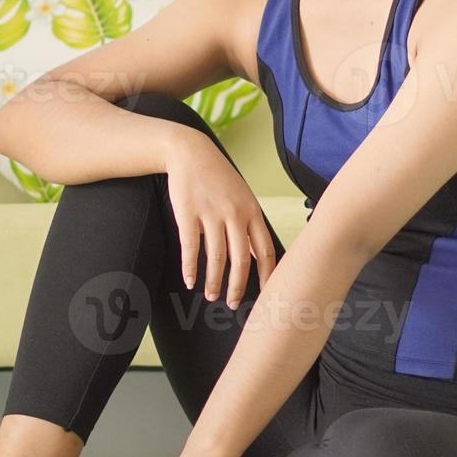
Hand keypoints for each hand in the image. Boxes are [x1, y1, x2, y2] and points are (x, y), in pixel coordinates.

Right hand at [163, 130, 276, 309]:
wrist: (190, 152)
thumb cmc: (218, 177)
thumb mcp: (242, 196)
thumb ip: (250, 223)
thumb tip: (257, 255)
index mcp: (252, 212)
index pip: (266, 250)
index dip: (268, 276)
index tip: (267, 294)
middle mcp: (235, 214)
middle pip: (241, 260)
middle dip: (238, 287)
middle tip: (233, 304)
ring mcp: (211, 214)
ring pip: (217, 258)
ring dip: (214, 281)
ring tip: (212, 296)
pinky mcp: (188, 213)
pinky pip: (191, 247)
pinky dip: (190, 267)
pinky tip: (189, 280)